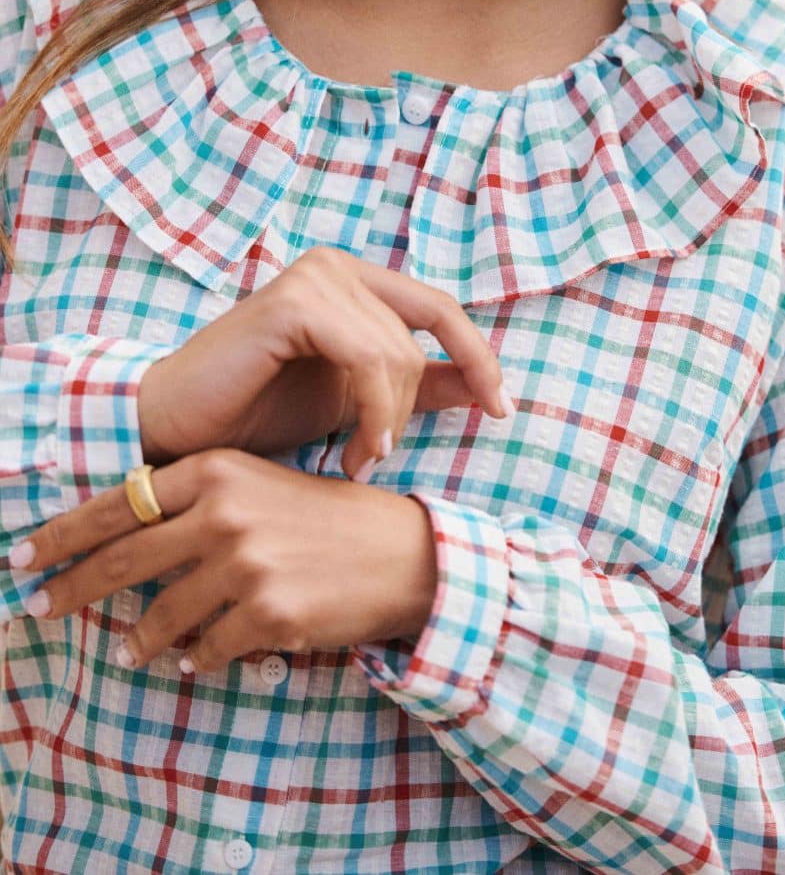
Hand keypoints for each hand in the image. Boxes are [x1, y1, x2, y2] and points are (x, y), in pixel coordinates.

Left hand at [11, 449, 438, 673]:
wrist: (401, 552)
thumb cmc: (327, 515)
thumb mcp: (260, 483)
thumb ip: (197, 500)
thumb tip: (129, 538)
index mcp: (218, 469)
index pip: (121, 502)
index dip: (66, 532)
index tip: (27, 554)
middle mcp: (225, 513)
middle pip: (124, 557)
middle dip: (73, 587)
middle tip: (40, 606)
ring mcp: (246, 565)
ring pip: (161, 615)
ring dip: (139, 638)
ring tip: (131, 649)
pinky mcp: (268, 615)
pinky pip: (205, 651)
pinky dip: (194, 660)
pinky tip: (191, 661)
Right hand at [139, 244, 510, 479]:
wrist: (178, 429)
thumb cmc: (257, 411)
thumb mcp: (353, 401)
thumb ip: (415, 387)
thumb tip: (483, 388)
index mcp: (352, 279)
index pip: (441, 309)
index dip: (479, 357)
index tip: (501, 410)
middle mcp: (335, 266)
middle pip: (423, 337)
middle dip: (411, 411)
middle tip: (375, 459)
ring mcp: (313, 277)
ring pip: (398, 354)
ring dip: (388, 422)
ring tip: (356, 462)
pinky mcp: (293, 303)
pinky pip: (368, 359)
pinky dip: (374, 413)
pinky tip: (352, 453)